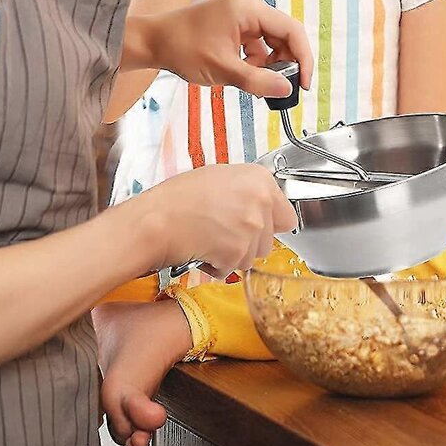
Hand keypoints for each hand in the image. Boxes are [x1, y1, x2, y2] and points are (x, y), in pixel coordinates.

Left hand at [126, 0, 312, 98]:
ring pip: (272, 42)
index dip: (303, 59)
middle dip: (284, 64)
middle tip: (278, 88)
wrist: (155, 42)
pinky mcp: (236, 23)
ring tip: (253, 81)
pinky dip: (256, 60)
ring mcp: (243, 13)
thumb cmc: (182, 47)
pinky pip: (258, 43)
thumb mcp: (224, 69)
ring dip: (268, 64)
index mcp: (250, 8)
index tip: (304, 83)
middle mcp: (250, 5)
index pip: (292, 30)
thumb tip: (287, 90)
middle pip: (284, 36)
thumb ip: (258, 81)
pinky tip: (244, 73)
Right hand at [133, 164, 297, 279]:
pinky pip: (234, 268)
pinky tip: (204, 248)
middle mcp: (260, 202)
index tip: (255, 224)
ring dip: (235, 254)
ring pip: (253, 256)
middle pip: (270, 239)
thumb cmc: (179, 196)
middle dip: (249, 240)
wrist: (158, 218)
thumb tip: (262, 204)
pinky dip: (219, 264)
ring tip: (210, 237)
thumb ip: (248, 190)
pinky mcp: (237, 252)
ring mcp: (251, 229)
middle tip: (223, 229)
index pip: (287, 216)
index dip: (269, 223)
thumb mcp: (219, 177)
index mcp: (259, 179)